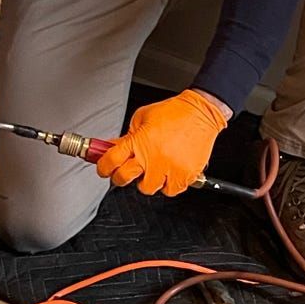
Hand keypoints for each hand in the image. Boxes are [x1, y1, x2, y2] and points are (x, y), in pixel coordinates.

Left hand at [95, 90, 228, 196]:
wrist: (201, 113)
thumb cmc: (174, 113)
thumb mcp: (142, 117)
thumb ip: (127, 135)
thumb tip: (112, 147)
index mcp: (138, 140)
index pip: (110, 161)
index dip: (103, 167)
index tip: (104, 169)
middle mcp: (152, 156)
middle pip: (123, 178)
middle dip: (120, 177)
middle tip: (125, 172)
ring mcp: (168, 168)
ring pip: (147, 188)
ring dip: (147, 180)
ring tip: (153, 168)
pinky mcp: (184, 175)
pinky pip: (169, 191)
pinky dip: (168, 184)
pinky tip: (168, 172)